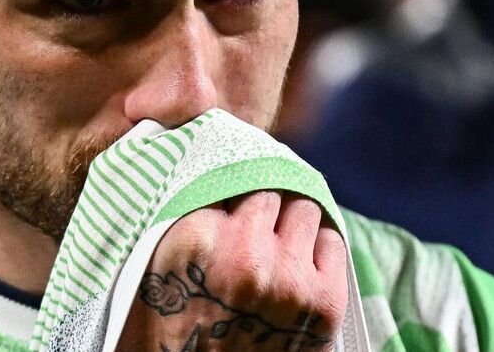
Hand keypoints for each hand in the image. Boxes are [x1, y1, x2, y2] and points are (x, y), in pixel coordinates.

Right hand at [116, 192, 346, 351]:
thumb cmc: (178, 325)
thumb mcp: (160, 262)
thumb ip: (189, 213)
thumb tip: (218, 168)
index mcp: (198, 238)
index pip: (228, 174)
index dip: (232, 184)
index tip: (233, 192)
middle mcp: (247, 252)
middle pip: (270, 187)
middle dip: (263, 201)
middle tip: (254, 218)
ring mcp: (290, 277)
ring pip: (305, 208)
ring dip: (291, 220)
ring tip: (277, 240)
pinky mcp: (324, 301)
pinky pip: (333, 241)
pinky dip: (317, 245)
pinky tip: (298, 262)